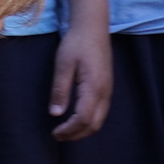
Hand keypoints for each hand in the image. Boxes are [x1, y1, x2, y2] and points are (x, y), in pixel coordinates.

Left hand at [50, 22, 111, 140]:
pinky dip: (88, 121)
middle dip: (76, 135)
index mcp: (94, 87)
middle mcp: (105, 92)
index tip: (54, 133)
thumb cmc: (76, 43)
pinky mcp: (107, 87)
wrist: (93, 27)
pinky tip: (76, 119)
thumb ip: (60, 90)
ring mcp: (108, 90)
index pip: (83, 119)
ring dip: (83, 130)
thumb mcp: (63, 65)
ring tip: (65, 131)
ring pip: (99, 120)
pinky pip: (100, 112)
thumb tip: (56, 114)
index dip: (69, 130)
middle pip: (94, 125)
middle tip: (58, 136)